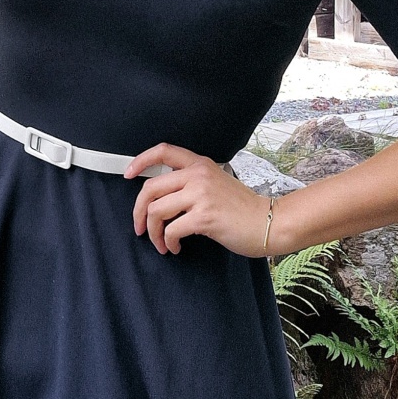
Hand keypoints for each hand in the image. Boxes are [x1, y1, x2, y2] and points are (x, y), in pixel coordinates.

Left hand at [124, 143, 275, 257]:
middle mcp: (199, 175)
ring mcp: (201, 195)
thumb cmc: (244, 209)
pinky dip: (168, 242)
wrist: (269, 223)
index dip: (140, 161)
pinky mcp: (204, 216)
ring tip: (162, 243)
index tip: (128, 174)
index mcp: (201, 164)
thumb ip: (193, 183)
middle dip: (138, 212)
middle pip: (150, 188)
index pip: (164, 151)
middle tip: (139, 227)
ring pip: (156, 211)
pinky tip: (176, 247)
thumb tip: (164, 198)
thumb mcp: (218, 184)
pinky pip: (171, 229)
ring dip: (153, 232)